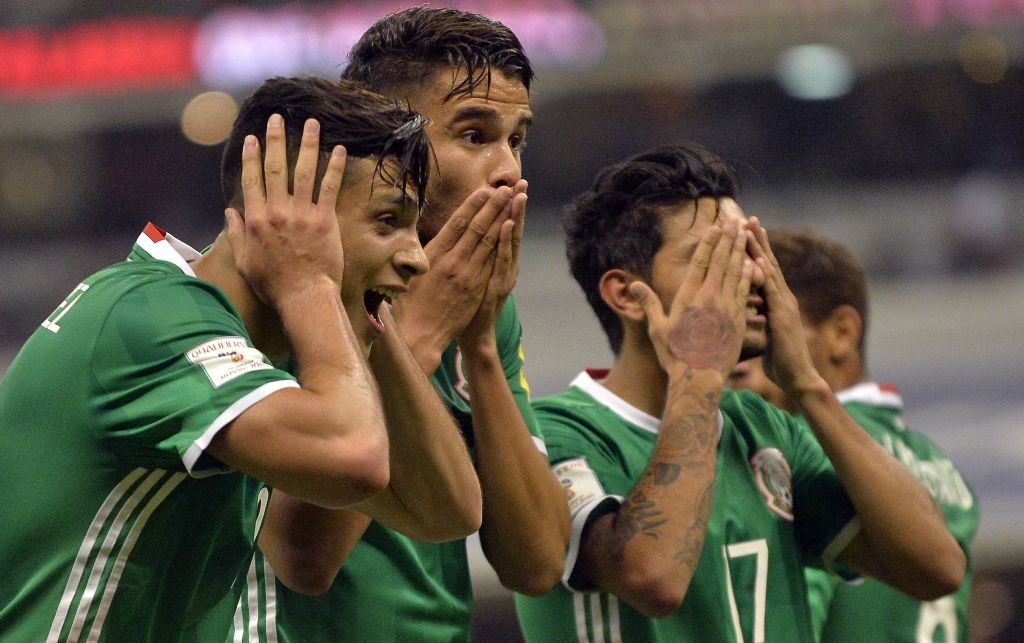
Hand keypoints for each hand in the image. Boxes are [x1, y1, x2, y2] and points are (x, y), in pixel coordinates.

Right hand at [225, 115, 347, 306]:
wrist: (304, 296)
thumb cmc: (274, 285)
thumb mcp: (244, 262)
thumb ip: (236, 234)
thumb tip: (229, 213)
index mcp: (256, 219)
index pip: (251, 179)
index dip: (250, 156)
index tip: (251, 138)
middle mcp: (277, 210)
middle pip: (275, 167)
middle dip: (275, 139)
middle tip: (277, 118)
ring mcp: (302, 213)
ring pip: (303, 170)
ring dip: (307, 143)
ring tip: (311, 123)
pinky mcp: (324, 219)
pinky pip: (329, 187)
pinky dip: (334, 166)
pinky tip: (339, 149)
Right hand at [391, 186, 513, 368]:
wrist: (419, 334)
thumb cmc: (409, 304)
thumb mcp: (410, 273)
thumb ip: (423, 255)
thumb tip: (430, 240)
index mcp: (432, 255)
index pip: (456, 223)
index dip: (472, 205)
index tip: (484, 190)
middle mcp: (451, 262)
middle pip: (476, 228)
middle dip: (493, 206)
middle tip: (506, 188)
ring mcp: (466, 275)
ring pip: (488, 242)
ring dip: (502, 219)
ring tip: (513, 202)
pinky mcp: (476, 288)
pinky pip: (492, 262)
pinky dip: (502, 244)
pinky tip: (510, 231)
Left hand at [459, 179, 527, 349]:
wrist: (474, 333)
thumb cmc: (470, 302)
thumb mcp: (473, 273)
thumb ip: (477, 254)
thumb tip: (472, 231)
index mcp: (497, 259)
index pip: (503, 227)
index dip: (508, 206)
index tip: (512, 184)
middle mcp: (504, 265)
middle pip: (511, 230)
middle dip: (516, 205)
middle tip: (522, 182)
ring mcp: (502, 275)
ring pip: (510, 242)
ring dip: (514, 218)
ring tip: (518, 197)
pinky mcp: (496, 286)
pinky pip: (501, 260)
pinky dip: (505, 243)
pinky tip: (506, 226)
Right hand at [629, 218, 751, 378]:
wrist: (700, 379)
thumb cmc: (675, 355)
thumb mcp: (657, 328)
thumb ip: (648, 303)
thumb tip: (633, 285)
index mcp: (688, 297)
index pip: (701, 262)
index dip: (709, 243)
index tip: (716, 227)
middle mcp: (709, 298)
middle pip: (721, 261)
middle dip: (728, 239)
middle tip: (735, 221)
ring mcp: (727, 308)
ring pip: (736, 272)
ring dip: (741, 251)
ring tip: (745, 235)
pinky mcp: (739, 319)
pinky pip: (745, 291)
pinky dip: (749, 274)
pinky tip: (753, 263)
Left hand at [745, 217, 822, 394]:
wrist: (798, 380)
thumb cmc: (780, 362)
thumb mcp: (765, 335)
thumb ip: (759, 319)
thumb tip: (748, 313)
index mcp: (776, 303)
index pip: (764, 271)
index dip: (755, 251)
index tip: (743, 231)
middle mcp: (782, 299)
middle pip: (768, 263)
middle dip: (757, 240)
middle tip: (747, 217)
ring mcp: (784, 306)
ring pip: (771, 272)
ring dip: (761, 249)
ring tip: (750, 228)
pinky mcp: (782, 318)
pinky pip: (773, 292)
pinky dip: (766, 276)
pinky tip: (759, 260)